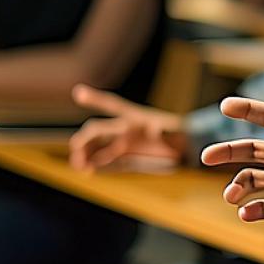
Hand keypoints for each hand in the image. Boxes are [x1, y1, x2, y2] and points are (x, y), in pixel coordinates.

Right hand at [69, 84, 186, 171]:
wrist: (186, 147)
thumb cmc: (181, 133)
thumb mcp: (176, 130)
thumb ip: (165, 130)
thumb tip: (156, 132)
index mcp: (134, 117)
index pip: (111, 105)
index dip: (95, 98)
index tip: (78, 93)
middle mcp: (125, 129)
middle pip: (98, 130)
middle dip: (85, 139)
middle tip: (77, 150)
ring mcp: (124, 145)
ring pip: (99, 147)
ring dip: (87, 154)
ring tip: (79, 165)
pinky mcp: (128, 159)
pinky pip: (109, 162)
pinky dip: (98, 165)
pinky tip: (88, 171)